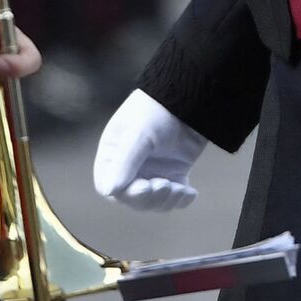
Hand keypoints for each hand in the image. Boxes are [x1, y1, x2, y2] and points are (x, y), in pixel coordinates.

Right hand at [93, 90, 206, 210]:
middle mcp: (129, 166)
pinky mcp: (173, 174)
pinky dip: (181, 200)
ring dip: (166, 201)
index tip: (145, 186)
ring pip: (152, 202)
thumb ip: (125, 161)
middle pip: (131, 198)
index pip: (109, 186)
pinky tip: (190, 192)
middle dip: (149, 198)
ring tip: (180, 188)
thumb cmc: (158, 110)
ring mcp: (152, 172)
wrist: (191, 98)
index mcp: (113, 154)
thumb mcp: (140, 134)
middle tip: (166, 184)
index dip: (126, 193)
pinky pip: (173, 198)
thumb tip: (109, 191)